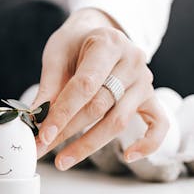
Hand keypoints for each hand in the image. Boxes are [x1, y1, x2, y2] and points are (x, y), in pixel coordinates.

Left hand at [31, 8, 168, 169]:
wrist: (97, 33)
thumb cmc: (74, 44)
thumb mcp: (56, 56)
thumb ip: (48, 87)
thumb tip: (34, 119)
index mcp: (107, 44)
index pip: (84, 86)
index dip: (62, 113)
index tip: (43, 134)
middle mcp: (132, 61)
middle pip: (99, 106)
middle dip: (67, 131)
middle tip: (42, 148)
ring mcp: (145, 81)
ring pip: (119, 121)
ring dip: (88, 145)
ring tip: (62, 159)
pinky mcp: (151, 97)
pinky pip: (159, 125)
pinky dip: (148, 144)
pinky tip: (128, 157)